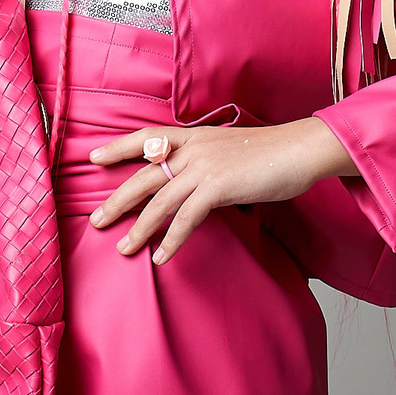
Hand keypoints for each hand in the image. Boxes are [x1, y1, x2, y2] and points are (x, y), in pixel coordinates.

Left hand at [89, 116, 356, 261]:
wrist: (301, 149)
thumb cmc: (272, 154)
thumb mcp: (231, 152)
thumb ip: (207, 164)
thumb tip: (193, 186)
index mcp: (195, 137)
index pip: (147, 137)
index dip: (119, 147)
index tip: (95, 157)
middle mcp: (194, 149)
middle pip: (144, 176)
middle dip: (118, 200)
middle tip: (97, 220)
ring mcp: (204, 167)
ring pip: (160, 201)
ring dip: (139, 228)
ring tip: (124, 248)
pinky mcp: (218, 186)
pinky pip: (186, 217)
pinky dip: (172, 239)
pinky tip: (162, 257)